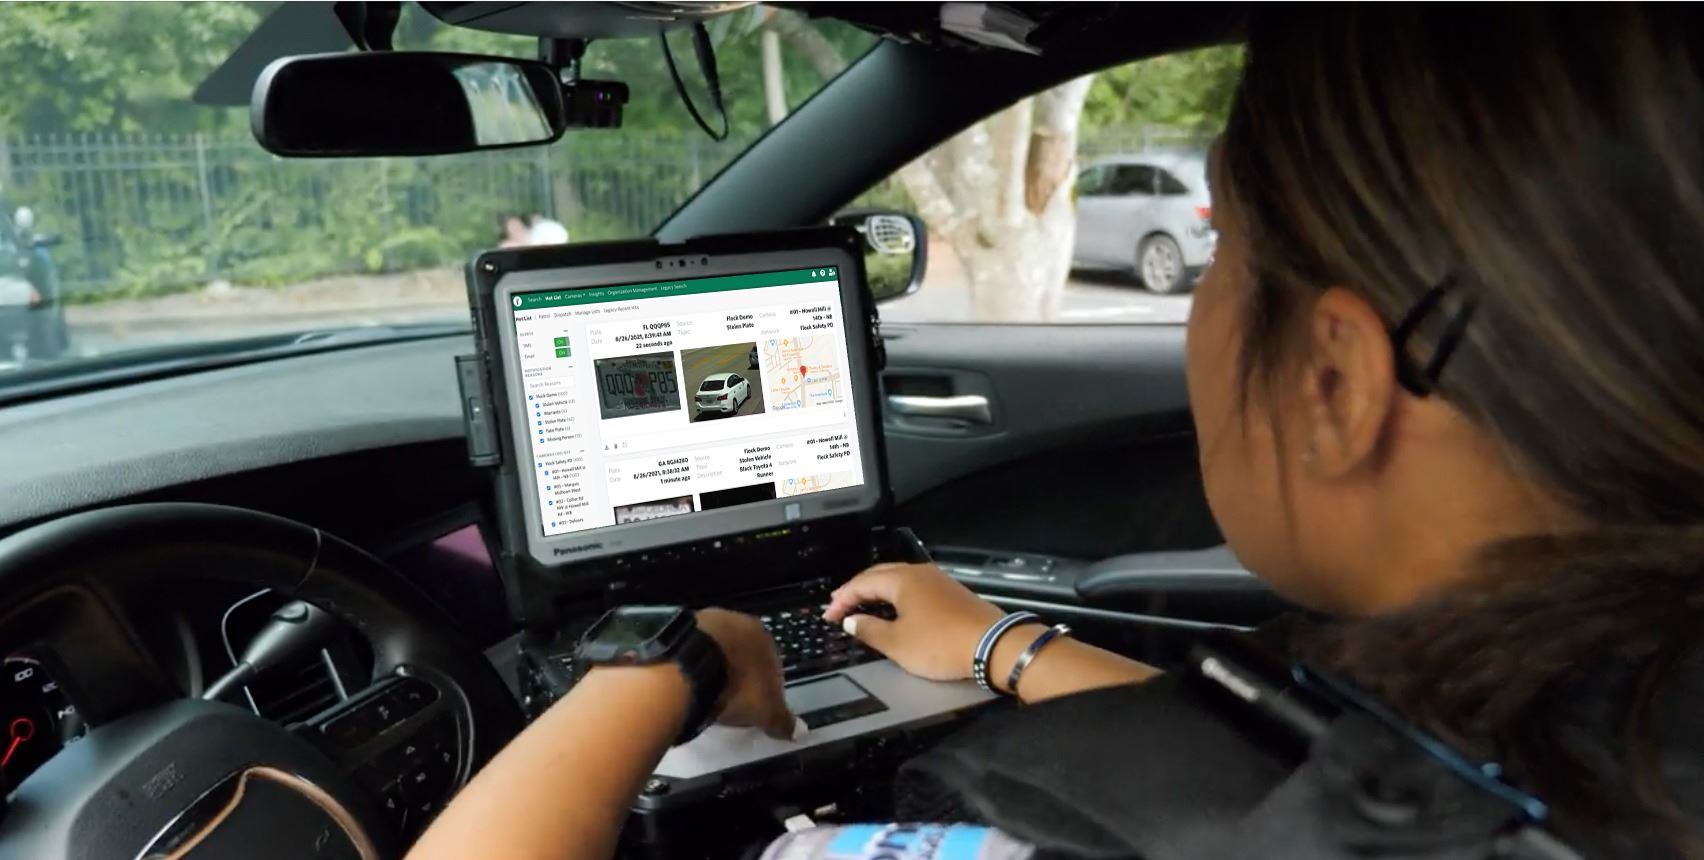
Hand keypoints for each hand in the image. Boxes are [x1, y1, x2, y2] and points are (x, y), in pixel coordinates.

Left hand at [695, 608, 799, 739]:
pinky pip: (691, 651)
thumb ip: (782, 721)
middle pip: (741, 655)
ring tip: (706, 696)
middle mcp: (736, 620)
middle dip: (738, 677)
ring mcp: (705, 620)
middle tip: (730, 703)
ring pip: (715, 651)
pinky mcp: (679, 628)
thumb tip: (798, 732)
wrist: (687, 667)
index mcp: (763, 634)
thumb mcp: (765, 710)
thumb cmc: (736, 686)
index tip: (755, 708)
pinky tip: (688, 685)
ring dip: (714, 670)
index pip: (771, 664)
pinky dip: (692, 666)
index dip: (765, 689)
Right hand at [822, 563, 1004, 680]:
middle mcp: (920, 573)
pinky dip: (898, 595)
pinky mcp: (952, 593)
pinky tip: (897, 608)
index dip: (842, 599)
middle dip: (858, 588)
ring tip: (864, 604)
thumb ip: (869, 630)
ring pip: (900, 579)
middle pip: (880, 574)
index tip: (828, 615)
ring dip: (878, 590)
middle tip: (840, 604)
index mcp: (902, 580)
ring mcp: (939, 581)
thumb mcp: (897, 644)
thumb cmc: (940, 644)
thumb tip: (851, 621)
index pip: (862, 582)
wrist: (993, 646)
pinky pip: (916, 587)